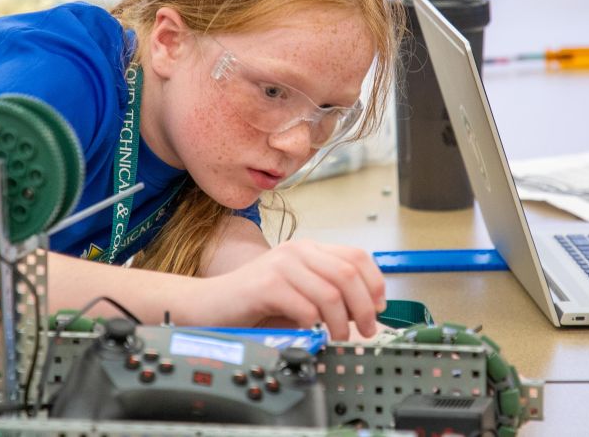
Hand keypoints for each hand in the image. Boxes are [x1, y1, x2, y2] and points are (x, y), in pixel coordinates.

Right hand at [193, 239, 385, 339]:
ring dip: (340, 323)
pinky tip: (308, 332)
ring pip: (331, 293)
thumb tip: (366, 315)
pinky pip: (305, 308)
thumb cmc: (252, 303)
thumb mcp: (297, 293)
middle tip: (364, 330)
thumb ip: (327, 296)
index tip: (379, 307)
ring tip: (337, 338)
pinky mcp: (267, 285)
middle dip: (364, 307)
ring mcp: (281, 265)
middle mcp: (296, 251)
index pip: (356, 256)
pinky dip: (313, 325)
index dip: (375, 283)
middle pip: (348, 273)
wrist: (209, 305)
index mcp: (307, 250)